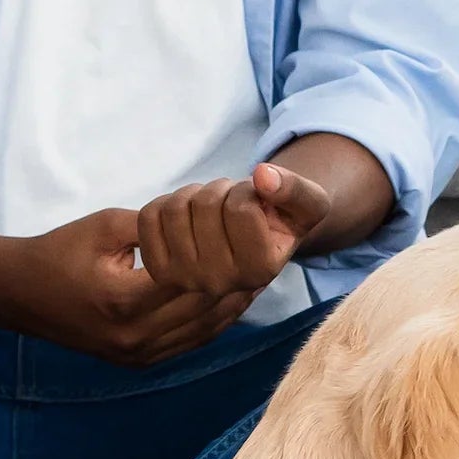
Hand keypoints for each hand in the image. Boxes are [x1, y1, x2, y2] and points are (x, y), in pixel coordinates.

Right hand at [0, 204, 263, 367]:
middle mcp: (136, 338)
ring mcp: (138, 356)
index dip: (230, 256)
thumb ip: (160, 226)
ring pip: (206, 330)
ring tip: (257, 272)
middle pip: (208, 308)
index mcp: (126, 301)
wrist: (19, 294)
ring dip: (234, 301)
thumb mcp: (108, 225)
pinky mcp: (140, 361)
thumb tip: (210, 222)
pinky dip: (215, 319)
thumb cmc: (59, 251)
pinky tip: (231, 296)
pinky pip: (192, 342)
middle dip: (240, 278)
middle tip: (267, 252)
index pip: (198, 279)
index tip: (252, 235)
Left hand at [135, 160, 328, 304]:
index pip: (241, 207)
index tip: (257, 205)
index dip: (248, 191)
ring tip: (212, 210)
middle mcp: (220, 284)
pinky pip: (150, 216)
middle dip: (220, 190)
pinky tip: (187, 218)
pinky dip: (167, 203)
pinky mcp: (158, 269)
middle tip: (232, 205)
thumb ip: (294, 189)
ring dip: (194, 194)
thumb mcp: (307, 202)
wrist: (250, 243)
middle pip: (206, 204)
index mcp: (259, 271)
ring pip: (176, 207)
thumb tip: (262, 175)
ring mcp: (184, 280)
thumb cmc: (281, 218)